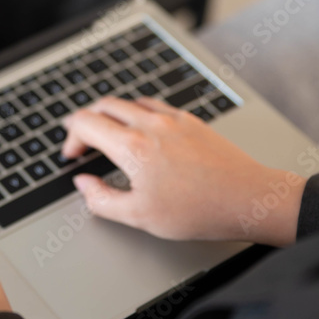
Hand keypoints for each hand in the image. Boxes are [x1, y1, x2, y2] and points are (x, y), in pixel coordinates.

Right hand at [62, 97, 302, 245]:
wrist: (247, 199)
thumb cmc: (197, 211)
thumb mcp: (139, 217)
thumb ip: (101, 199)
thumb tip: (84, 183)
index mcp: (132, 147)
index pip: (86, 123)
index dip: (71, 138)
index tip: (73, 156)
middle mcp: (150, 124)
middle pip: (104, 105)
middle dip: (86, 121)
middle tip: (83, 143)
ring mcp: (172, 119)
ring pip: (129, 101)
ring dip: (111, 114)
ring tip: (109, 135)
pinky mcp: (190, 120)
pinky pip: (154, 105)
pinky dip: (137, 112)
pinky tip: (142, 130)